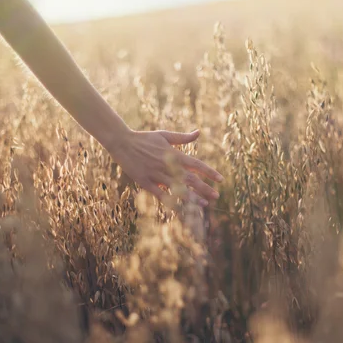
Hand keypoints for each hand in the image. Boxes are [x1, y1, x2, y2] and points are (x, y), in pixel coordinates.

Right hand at [108, 129, 222, 206]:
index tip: (221, 179)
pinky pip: (160, 195)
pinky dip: (171, 202)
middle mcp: (167, 165)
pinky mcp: (145, 182)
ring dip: (192, 197)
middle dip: (204, 188)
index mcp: (173, 153)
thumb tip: (198, 133)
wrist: (122, 142)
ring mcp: (156, 174)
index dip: (209, 172)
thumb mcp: (164, 135)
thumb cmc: (144, 138)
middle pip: (190, 178)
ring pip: (177, 188)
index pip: (196, 164)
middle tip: (216, 196)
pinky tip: (180, 209)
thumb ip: (182, 137)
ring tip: (204, 204)